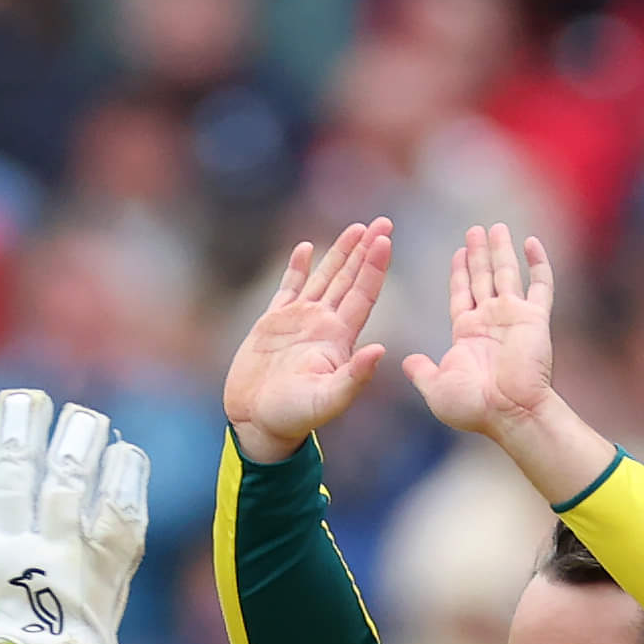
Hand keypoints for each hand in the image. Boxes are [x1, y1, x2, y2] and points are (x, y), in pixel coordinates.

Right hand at [0, 387, 152, 643]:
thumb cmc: (2, 624)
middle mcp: (24, 548)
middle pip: (18, 471)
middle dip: (21, 426)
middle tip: (26, 400)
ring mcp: (71, 553)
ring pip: (70, 480)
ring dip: (75, 440)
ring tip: (81, 419)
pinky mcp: (112, 560)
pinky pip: (120, 508)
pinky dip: (122, 476)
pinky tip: (121, 452)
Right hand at [226, 223, 391, 463]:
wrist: (257, 421)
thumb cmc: (294, 416)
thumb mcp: (327, 400)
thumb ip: (353, 378)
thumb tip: (381, 350)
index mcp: (340, 339)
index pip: (363, 294)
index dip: (375, 267)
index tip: (386, 240)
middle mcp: (324, 325)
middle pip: (350, 279)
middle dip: (366, 251)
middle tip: (383, 222)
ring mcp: (300, 321)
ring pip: (325, 278)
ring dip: (340, 253)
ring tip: (356, 228)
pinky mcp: (273, 322)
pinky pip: (289, 287)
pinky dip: (297, 267)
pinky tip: (306, 247)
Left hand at [402, 221, 556, 436]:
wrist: (509, 413)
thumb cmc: (473, 407)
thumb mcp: (436, 388)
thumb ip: (421, 372)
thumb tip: (406, 362)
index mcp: (467, 334)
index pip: (462, 294)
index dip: (459, 273)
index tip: (458, 251)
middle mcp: (490, 321)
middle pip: (482, 278)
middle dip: (478, 254)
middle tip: (474, 230)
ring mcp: (514, 317)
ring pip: (507, 274)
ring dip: (501, 250)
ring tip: (495, 227)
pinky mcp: (535, 318)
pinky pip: (541, 285)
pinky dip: (539, 263)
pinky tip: (532, 242)